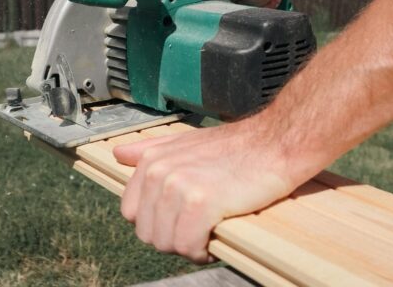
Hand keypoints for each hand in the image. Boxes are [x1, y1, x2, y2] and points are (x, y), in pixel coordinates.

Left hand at [113, 120, 293, 263]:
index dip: (155, 223)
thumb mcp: (184, 142)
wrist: (273, 145)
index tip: (178, 221)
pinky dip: (202, 251)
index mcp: (151, 161)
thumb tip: (119, 154)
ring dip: (189, 247)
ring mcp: (178, 187)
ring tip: (208, 232)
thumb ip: (149, 150)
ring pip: (167, 243)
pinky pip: (188, 245)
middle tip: (198, 230)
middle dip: (172, 238)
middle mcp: (159, 172)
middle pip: (147, 233)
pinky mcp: (201, 203)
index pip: (131, 212)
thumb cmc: (235, 147)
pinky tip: (215, 237)